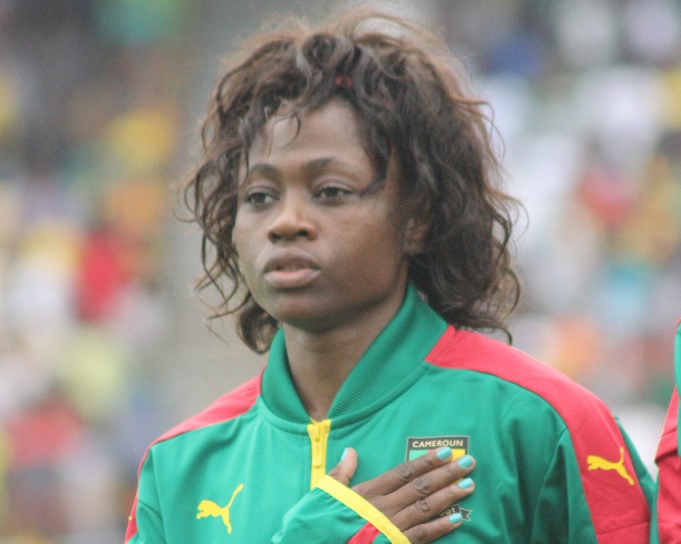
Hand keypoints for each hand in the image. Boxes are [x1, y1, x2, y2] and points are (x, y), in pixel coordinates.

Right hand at [327, 447, 474, 543]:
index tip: (444, 451)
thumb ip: (341, 473)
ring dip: (449, 496)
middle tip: (468, 462)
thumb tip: (351, 450)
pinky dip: (440, 527)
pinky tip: (457, 519)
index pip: (403, 472)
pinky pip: (421, 536)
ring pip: (425, 508)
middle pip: (420, 487)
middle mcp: (383, 507)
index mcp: (367, 492)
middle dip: (446, 474)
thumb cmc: (318, 524)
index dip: (425, 461)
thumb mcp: (324, 494)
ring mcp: (390, 528)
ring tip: (469, 485)